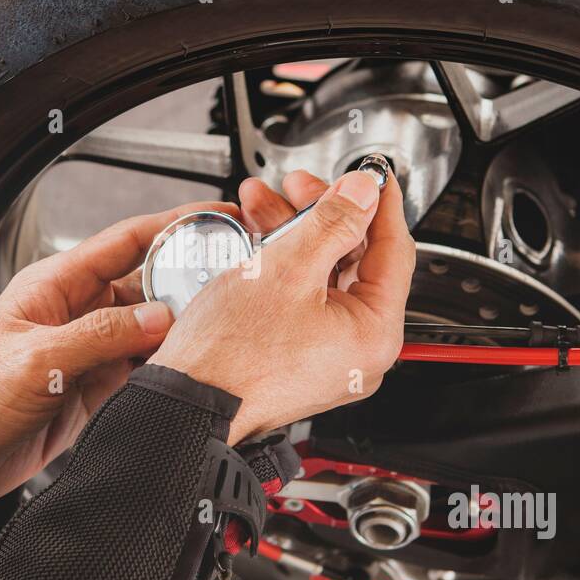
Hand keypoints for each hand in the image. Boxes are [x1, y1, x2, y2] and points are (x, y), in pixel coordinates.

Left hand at [0, 201, 239, 503]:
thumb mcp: (39, 358)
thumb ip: (101, 335)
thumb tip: (158, 318)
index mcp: (56, 285)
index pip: (124, 240)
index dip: (171, 223)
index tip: (212, 214)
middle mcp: (77, 310)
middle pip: (145, 281)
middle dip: (186, 277)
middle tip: (228, 278)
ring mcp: (89, 347)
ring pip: (150, 324)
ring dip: (181, 324)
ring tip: (217, 322)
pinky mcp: (98, 383)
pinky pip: (144, 363)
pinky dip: (168, 362)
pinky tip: (189, 362)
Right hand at [149, 168, 414, 444]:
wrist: (186, 405)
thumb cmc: (229, 358)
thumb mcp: (287, 269)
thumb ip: (333, 221)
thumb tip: (363, 192)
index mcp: (374, 334)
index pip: (394, 250)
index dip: (377, 202)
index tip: (368, 173)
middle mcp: (360, 352)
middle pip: (355, 261)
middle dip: (320, 214)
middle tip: (298, 185)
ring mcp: (330, 358)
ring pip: (324, 278)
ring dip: (295, 235)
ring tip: (262, 204)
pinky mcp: (299, 360)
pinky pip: (304, 301)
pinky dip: (284, 268)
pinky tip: (260, 242)